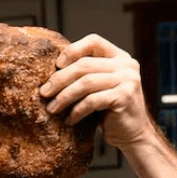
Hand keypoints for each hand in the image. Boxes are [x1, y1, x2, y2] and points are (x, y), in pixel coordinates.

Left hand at [39, 34, 154, 148]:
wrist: (132, 135)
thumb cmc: (110, 112)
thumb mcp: (99, 87)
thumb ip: (86, 74)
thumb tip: (51, 72)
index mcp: (120, 57)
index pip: (93, 42)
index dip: (72, 51)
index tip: (56, 65)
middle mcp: (126, 65)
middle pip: (84, 65)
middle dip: (60, 79)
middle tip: (44, 92)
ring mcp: (128, 80)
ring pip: (86, 83)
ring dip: (64, 97)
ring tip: (52, 108)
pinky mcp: (125, 97)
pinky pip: (92, 101)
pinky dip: (77, 111)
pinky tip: (70, 120)